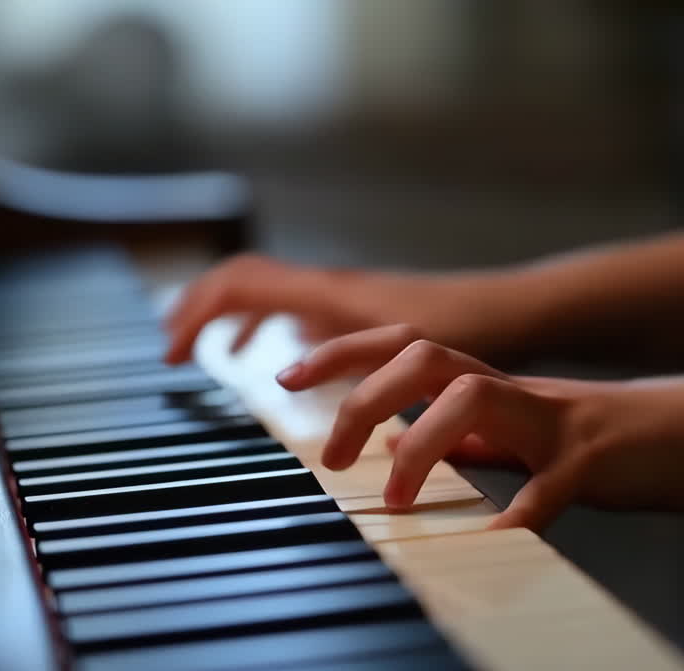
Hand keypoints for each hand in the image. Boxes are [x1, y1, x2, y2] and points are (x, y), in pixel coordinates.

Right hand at [162, 253, 536, 365]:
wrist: (512, 310)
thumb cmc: (466, 331)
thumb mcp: (404, 352)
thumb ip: (349, 363)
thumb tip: (285, 375)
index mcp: (328, 291)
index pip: (238, 284)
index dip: (195, 314)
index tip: (172, 356)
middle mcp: (327, 285)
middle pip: (240, 282)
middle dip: (198, 312)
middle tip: (171, 352)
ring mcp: (342, 295)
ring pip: (268, 295)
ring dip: (231, 320)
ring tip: (205, 357)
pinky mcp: (360, 309)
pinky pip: (297, 311)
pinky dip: (271, 331)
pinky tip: (278, 366)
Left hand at [278, 324, 683, 531]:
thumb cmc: (611, 439)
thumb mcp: (526, 432)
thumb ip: (470, 436)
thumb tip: (406, 440)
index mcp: (497, 384)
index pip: (408, 346)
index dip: (345, 352)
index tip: (290, 374)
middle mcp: (518, 391)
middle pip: (426, 356)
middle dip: (365, 393)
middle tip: (331, 453)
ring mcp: (556, 420)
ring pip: (475, 397)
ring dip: (422, 446)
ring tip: (396, 499)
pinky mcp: (593, 461)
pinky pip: (546, 488)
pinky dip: (512, 518)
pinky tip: (486, 545)